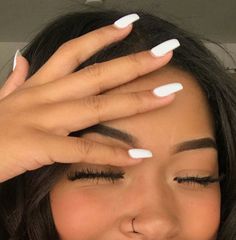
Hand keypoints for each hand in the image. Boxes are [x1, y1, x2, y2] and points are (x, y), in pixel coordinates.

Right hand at [0, 23, 175, 182]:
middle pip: (96, 75)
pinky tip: (138, 156)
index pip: (73, 53)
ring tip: (168, 95)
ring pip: (96, 106)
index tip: (129, 26)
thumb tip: (22, 60)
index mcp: (38, 86)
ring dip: (136, 101)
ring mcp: (43, 120)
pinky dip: (112, 154)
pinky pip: (83, 150)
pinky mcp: (40, 146)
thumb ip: (15, 81)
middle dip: (134, 63)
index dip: (102, 38)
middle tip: (167, 53)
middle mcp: (44, 97)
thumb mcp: (1, 100)